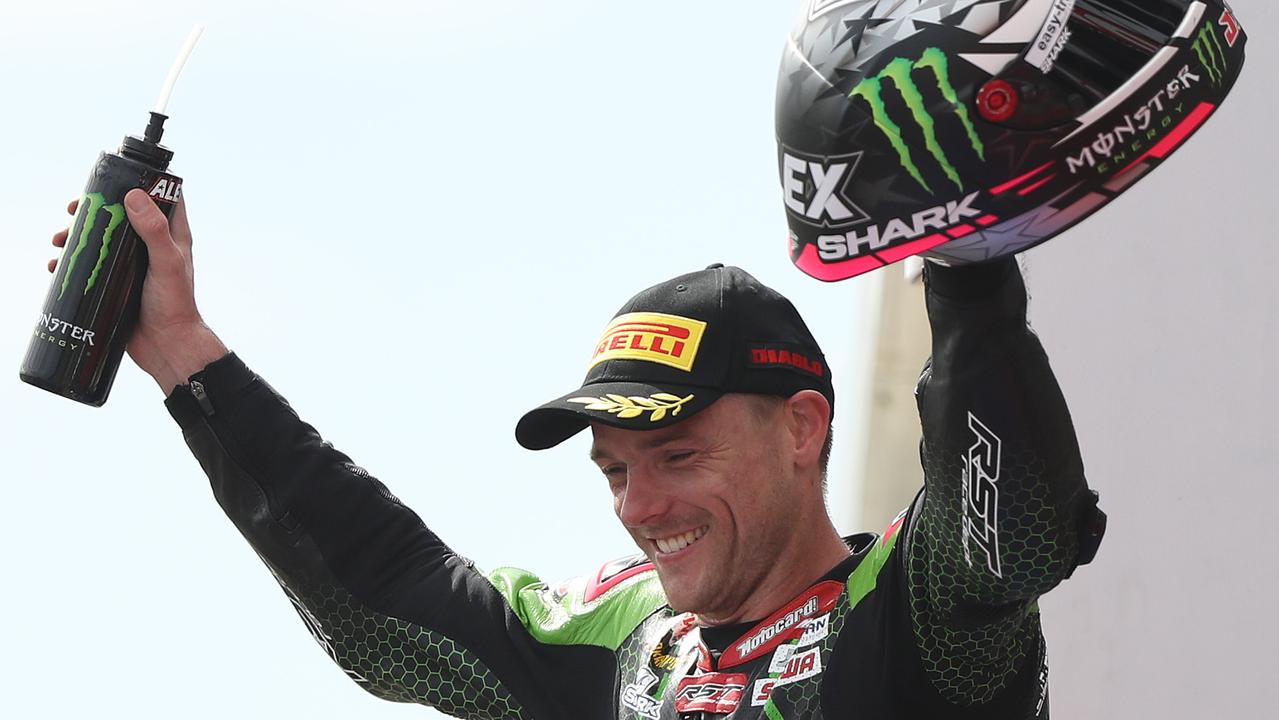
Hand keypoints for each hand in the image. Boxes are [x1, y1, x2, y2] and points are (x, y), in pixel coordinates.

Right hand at [49, 191, 226, 393]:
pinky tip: (55, 266)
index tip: (112, 180)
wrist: (166, 346)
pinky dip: (73, 262)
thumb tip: (133, 196)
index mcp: (171, 236)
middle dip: (95, 210)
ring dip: (78, 235)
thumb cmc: (175, 305)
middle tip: (73, 210)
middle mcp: (152, 247)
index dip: (138, 185)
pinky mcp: (117, 284)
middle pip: (121, 216)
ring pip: (103, 240)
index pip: (160, 199)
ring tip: (58, 240)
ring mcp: (133, 266)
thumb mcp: (167, 263)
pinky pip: (92, 267)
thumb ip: (155, 231)